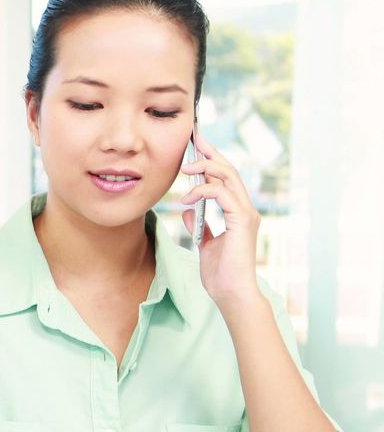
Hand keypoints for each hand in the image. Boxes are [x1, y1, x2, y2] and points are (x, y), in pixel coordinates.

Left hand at [178, 132, 263, 308]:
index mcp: (237, 212)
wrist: (231, 294)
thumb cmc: (220, 274)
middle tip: (194, 138)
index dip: (212, 160)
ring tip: (186, 166)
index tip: (197, 145)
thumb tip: (188, 210)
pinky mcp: (242, 221)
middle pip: (229, 171)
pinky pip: (223, 195)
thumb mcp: (204, 244)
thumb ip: (200, 224)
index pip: (225, 179)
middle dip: (211, 152)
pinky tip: (187, 198)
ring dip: (206, 167)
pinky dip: (204, 191)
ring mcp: (245, 214)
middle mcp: (244, 209)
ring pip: (229, 177)